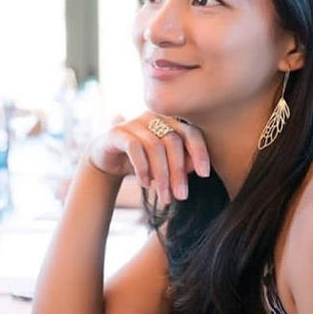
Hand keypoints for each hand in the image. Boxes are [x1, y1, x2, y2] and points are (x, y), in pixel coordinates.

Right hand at [88, 113, 209, 204]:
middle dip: (178, 172)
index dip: (199, 152)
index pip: (190, 132)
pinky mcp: (117, 132)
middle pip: (173, 142)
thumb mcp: (165, 165)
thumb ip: (182, 163)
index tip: (204, 174)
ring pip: (154, 147)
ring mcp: (134, 122)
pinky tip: (144, 184)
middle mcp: (153, 117)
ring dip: (161, 175)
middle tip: (181, 196)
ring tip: (164, 196)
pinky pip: (134, 147)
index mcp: (169, 121)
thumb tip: (197, 168)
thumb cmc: (142, 161)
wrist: (108, 159)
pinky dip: (142, 168)